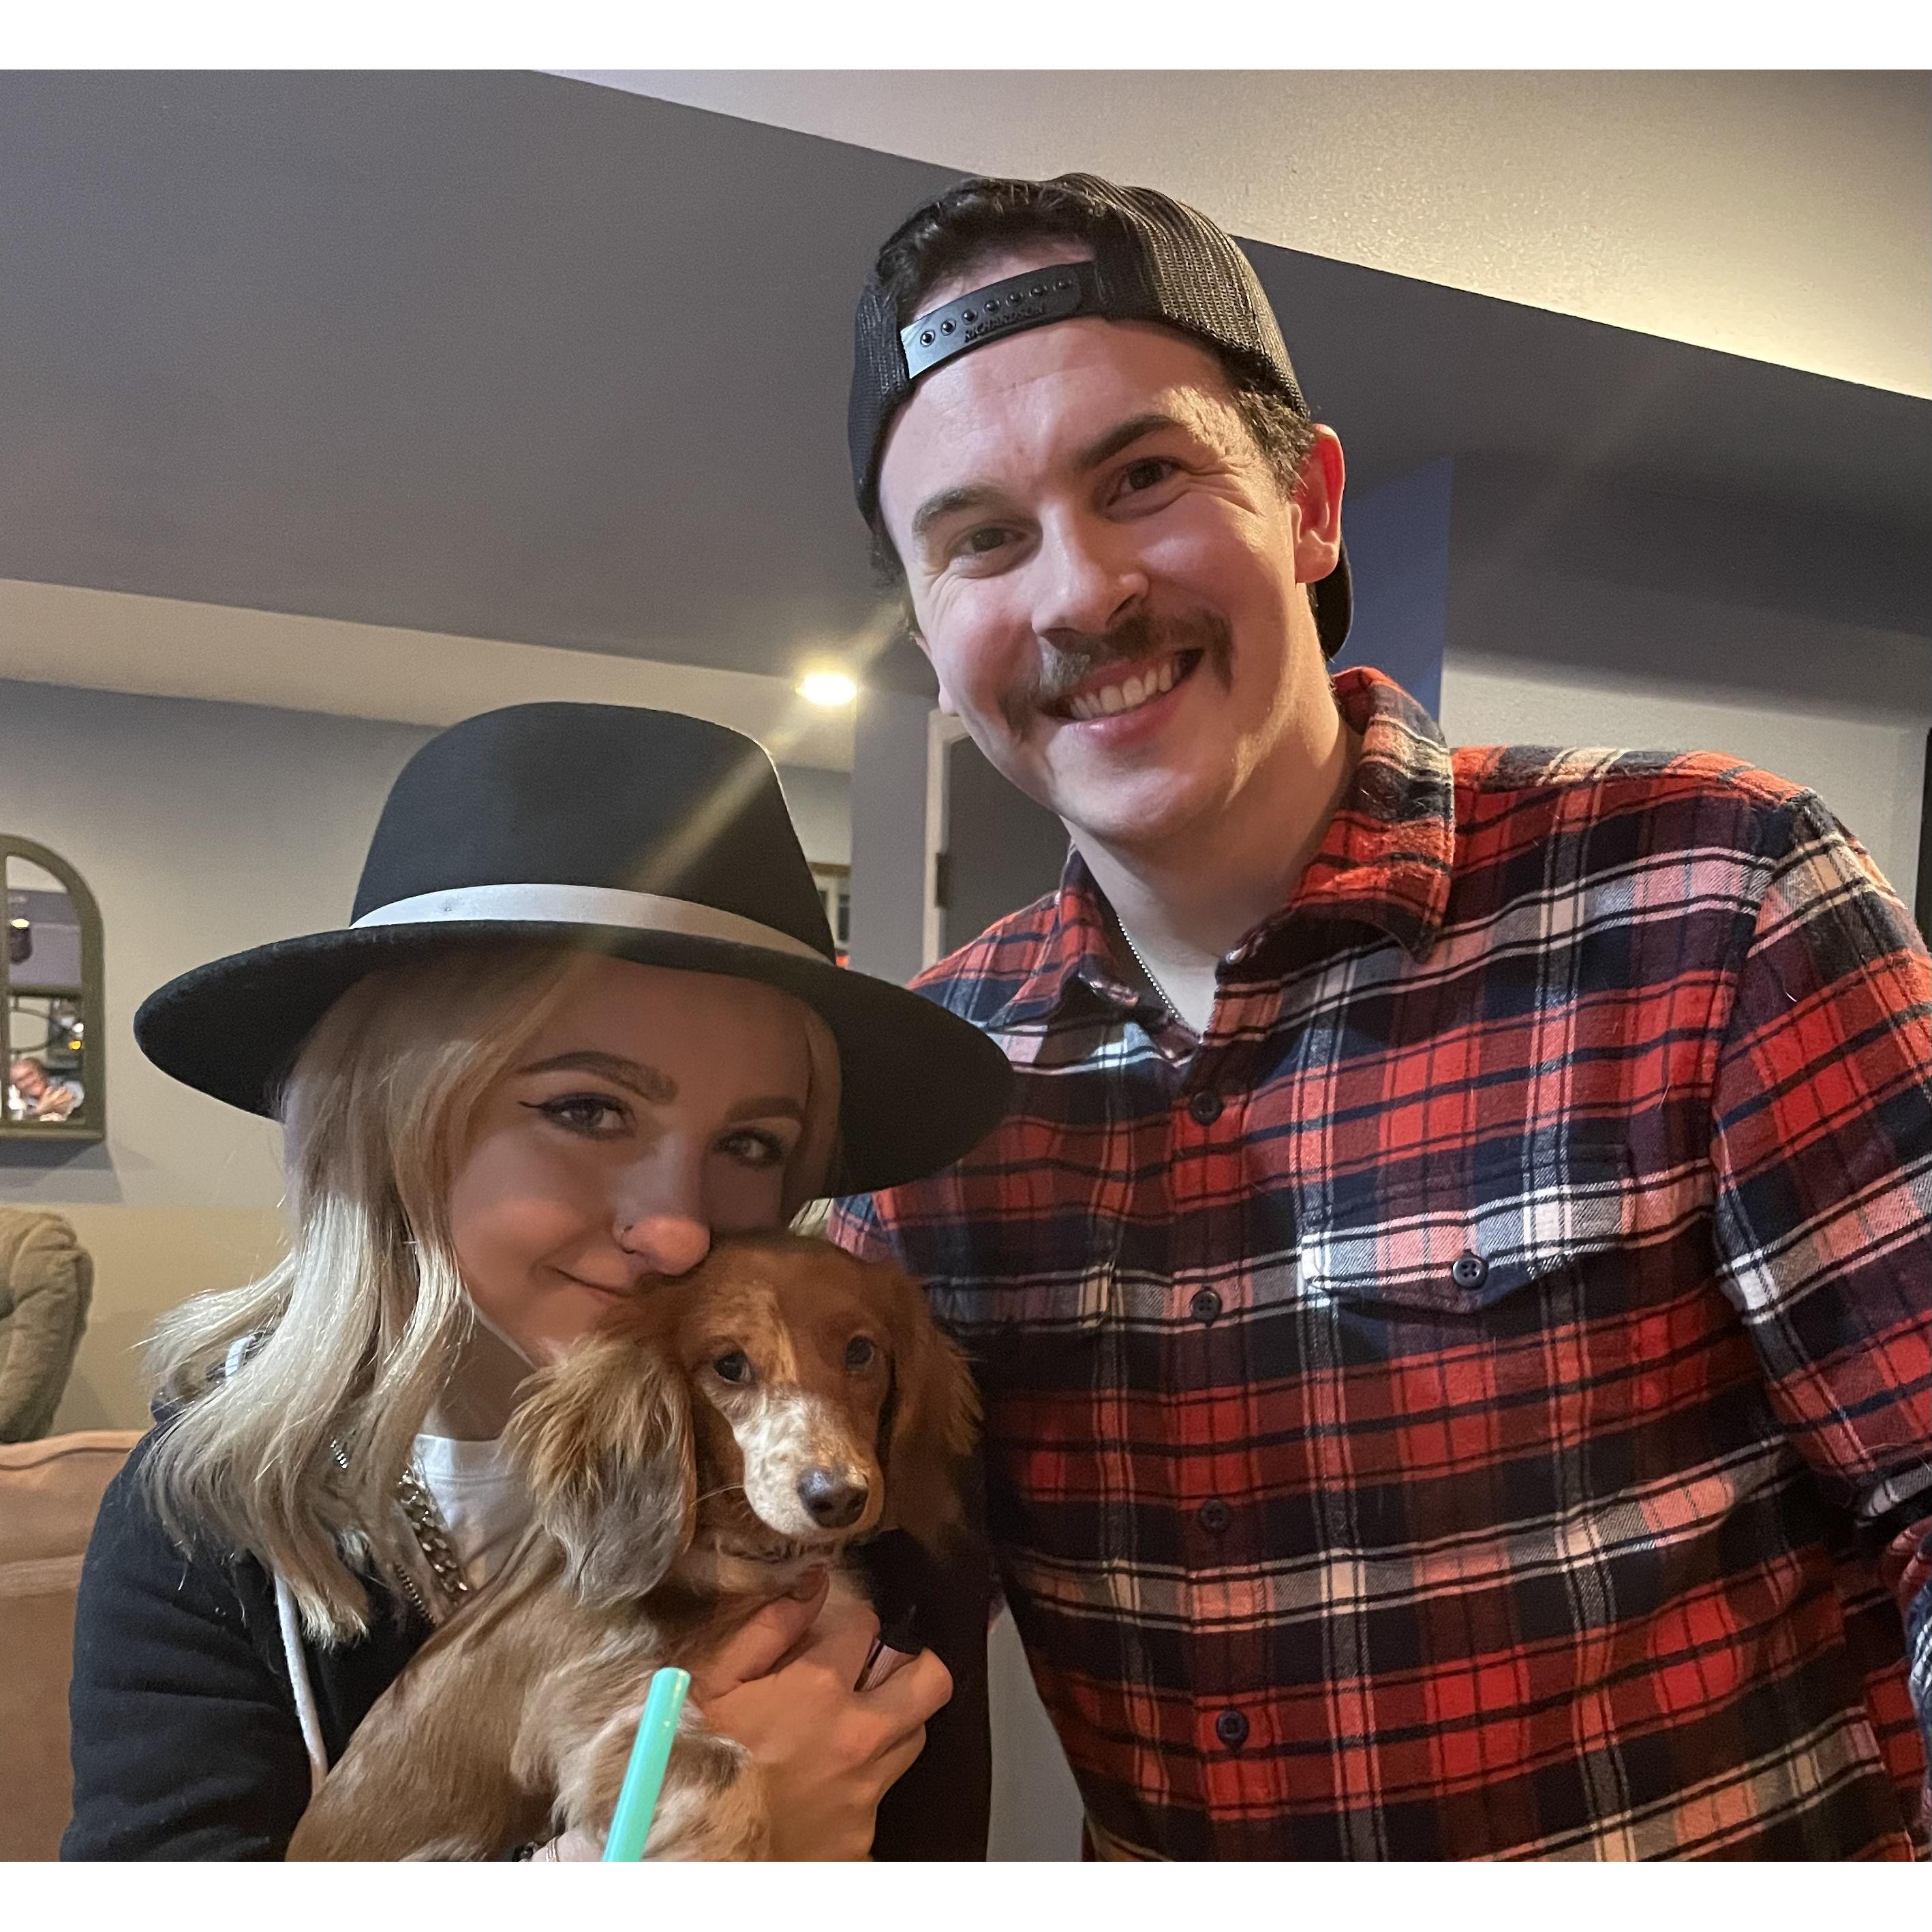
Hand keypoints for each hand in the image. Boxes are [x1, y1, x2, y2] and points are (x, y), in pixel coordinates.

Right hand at [690, 1573, 952, 1859]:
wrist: (689, 1848)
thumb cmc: (696, 1761)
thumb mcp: (713, 1683)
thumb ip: (768, 1628)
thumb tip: (813, 1585)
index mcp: (819, 1690)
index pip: (868, 1626)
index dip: (852, 1624)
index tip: (835, 1638)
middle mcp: (856, 1737)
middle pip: (930, 1681)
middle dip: (911, 1665)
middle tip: (881, 1669)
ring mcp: (865, 1790)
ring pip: (914, 1736)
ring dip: (893, 1721)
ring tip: (850, 1724)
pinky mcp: (863, 1838)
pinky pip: (884, 1795)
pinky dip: (864, 1781)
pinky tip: (825, 1783)